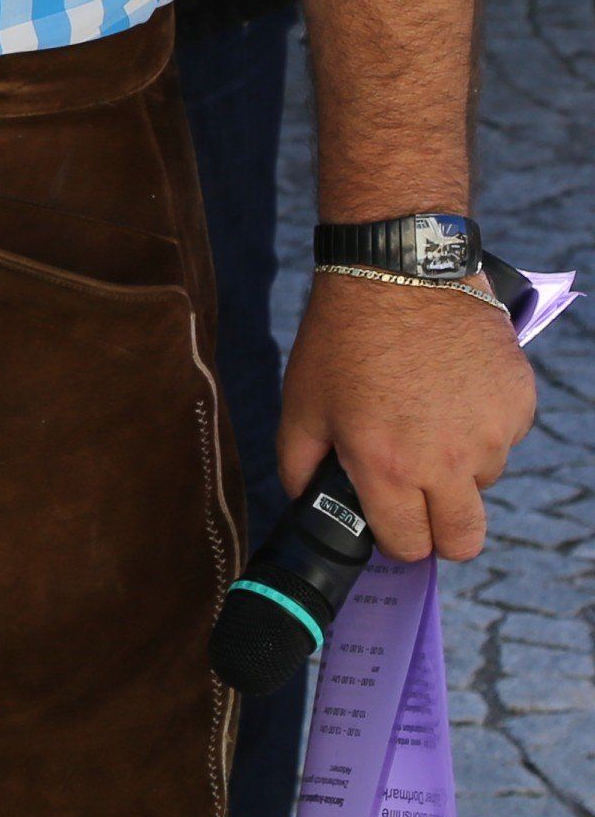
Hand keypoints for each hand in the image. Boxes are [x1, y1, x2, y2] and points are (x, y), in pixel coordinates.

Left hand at [280, 271, 534, 561]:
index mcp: (388, 466)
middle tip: (420, 500)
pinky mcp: (519, 405)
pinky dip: (482, 426)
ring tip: (427, 416)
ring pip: (483, 483)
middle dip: (441, 532)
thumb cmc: (343, 336)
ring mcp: (492, 434)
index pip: (409, 546)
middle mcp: (447, 461)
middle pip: (463, 540)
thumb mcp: (302, 400)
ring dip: (459, 467)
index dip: (396, 540)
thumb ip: (298, 462)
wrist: (397, 270)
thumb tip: (306, 502)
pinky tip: (452, 389)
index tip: (390, 524)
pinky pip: (504, 438)